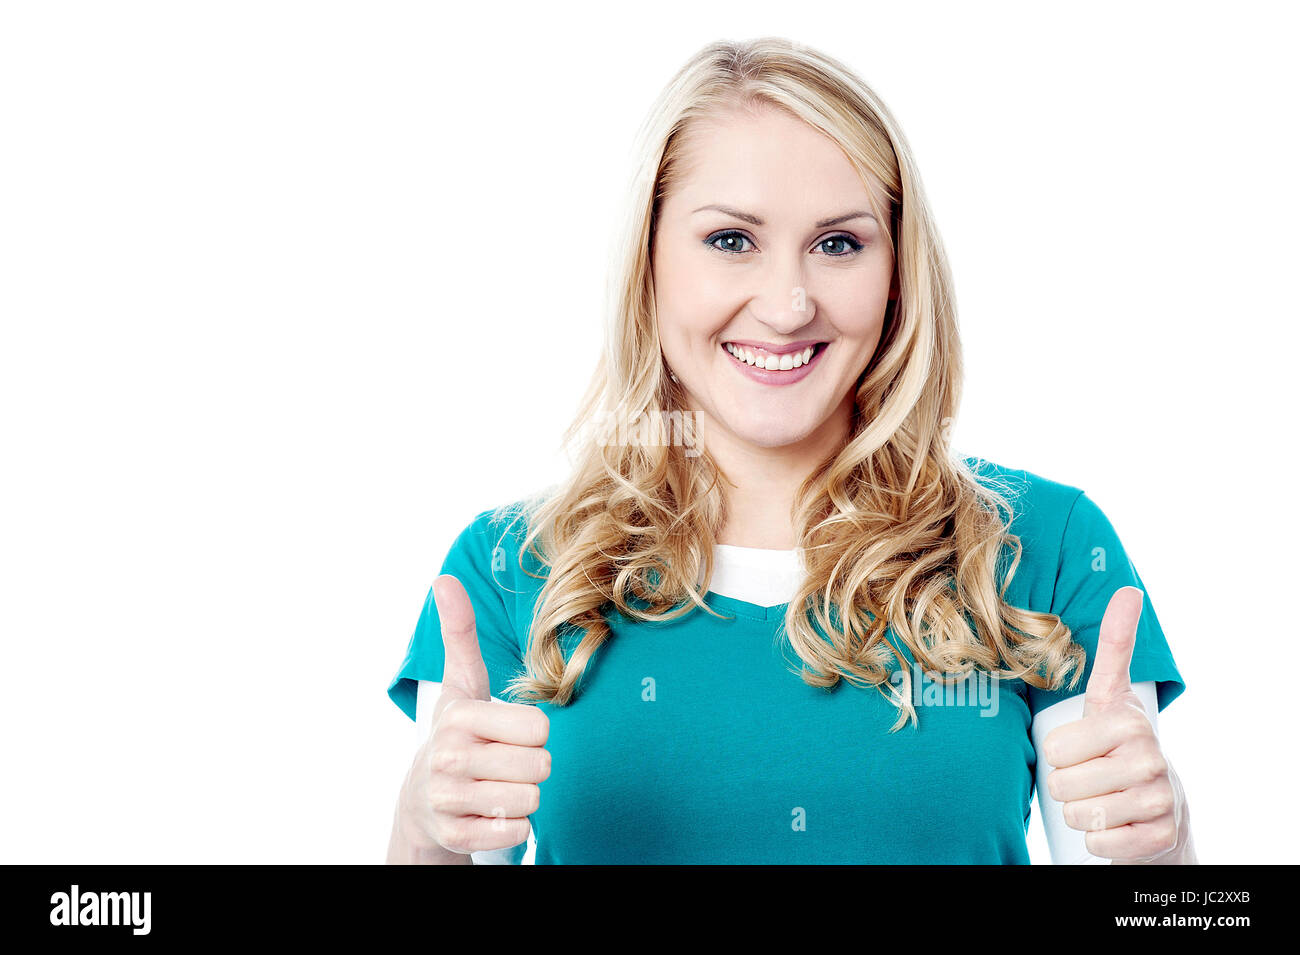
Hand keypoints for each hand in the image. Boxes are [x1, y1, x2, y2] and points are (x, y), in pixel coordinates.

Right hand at [397, 574, 550, 854]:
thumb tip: (444, 578)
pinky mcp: (454, 837)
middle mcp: (449, 757)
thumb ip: (459, 633)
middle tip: (505, 763)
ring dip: (523, 797)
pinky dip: (513, 827)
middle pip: (540, 765)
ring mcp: (449, 800)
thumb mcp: (460, 684)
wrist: (420, 801)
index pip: (539, 726)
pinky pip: (516, 832)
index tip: (507, 733)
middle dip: (532, 767)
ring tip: (496, 787)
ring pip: (531, 801)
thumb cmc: (457, 733)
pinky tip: (489, 813)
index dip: (532, 732)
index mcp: (460, 717)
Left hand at [1043, 586, 1185, 861]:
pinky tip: (1119, 825)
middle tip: (1093, 777)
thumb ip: (1115, 644)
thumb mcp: (1110, 693)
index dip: (1058, 755)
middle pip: (1062, 785)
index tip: (1085, 746)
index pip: (1054, 750)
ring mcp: (1158, 798)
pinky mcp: (1159, 836)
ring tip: (1105, 799)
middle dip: (1068, 786)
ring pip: (1078, 816)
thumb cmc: (1118, 744)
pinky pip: (1099, 845)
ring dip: (1083, 814)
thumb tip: (1129, 589)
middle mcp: (1148, 757)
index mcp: (1126, 721)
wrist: (1162, 808)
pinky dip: (1100, 842)